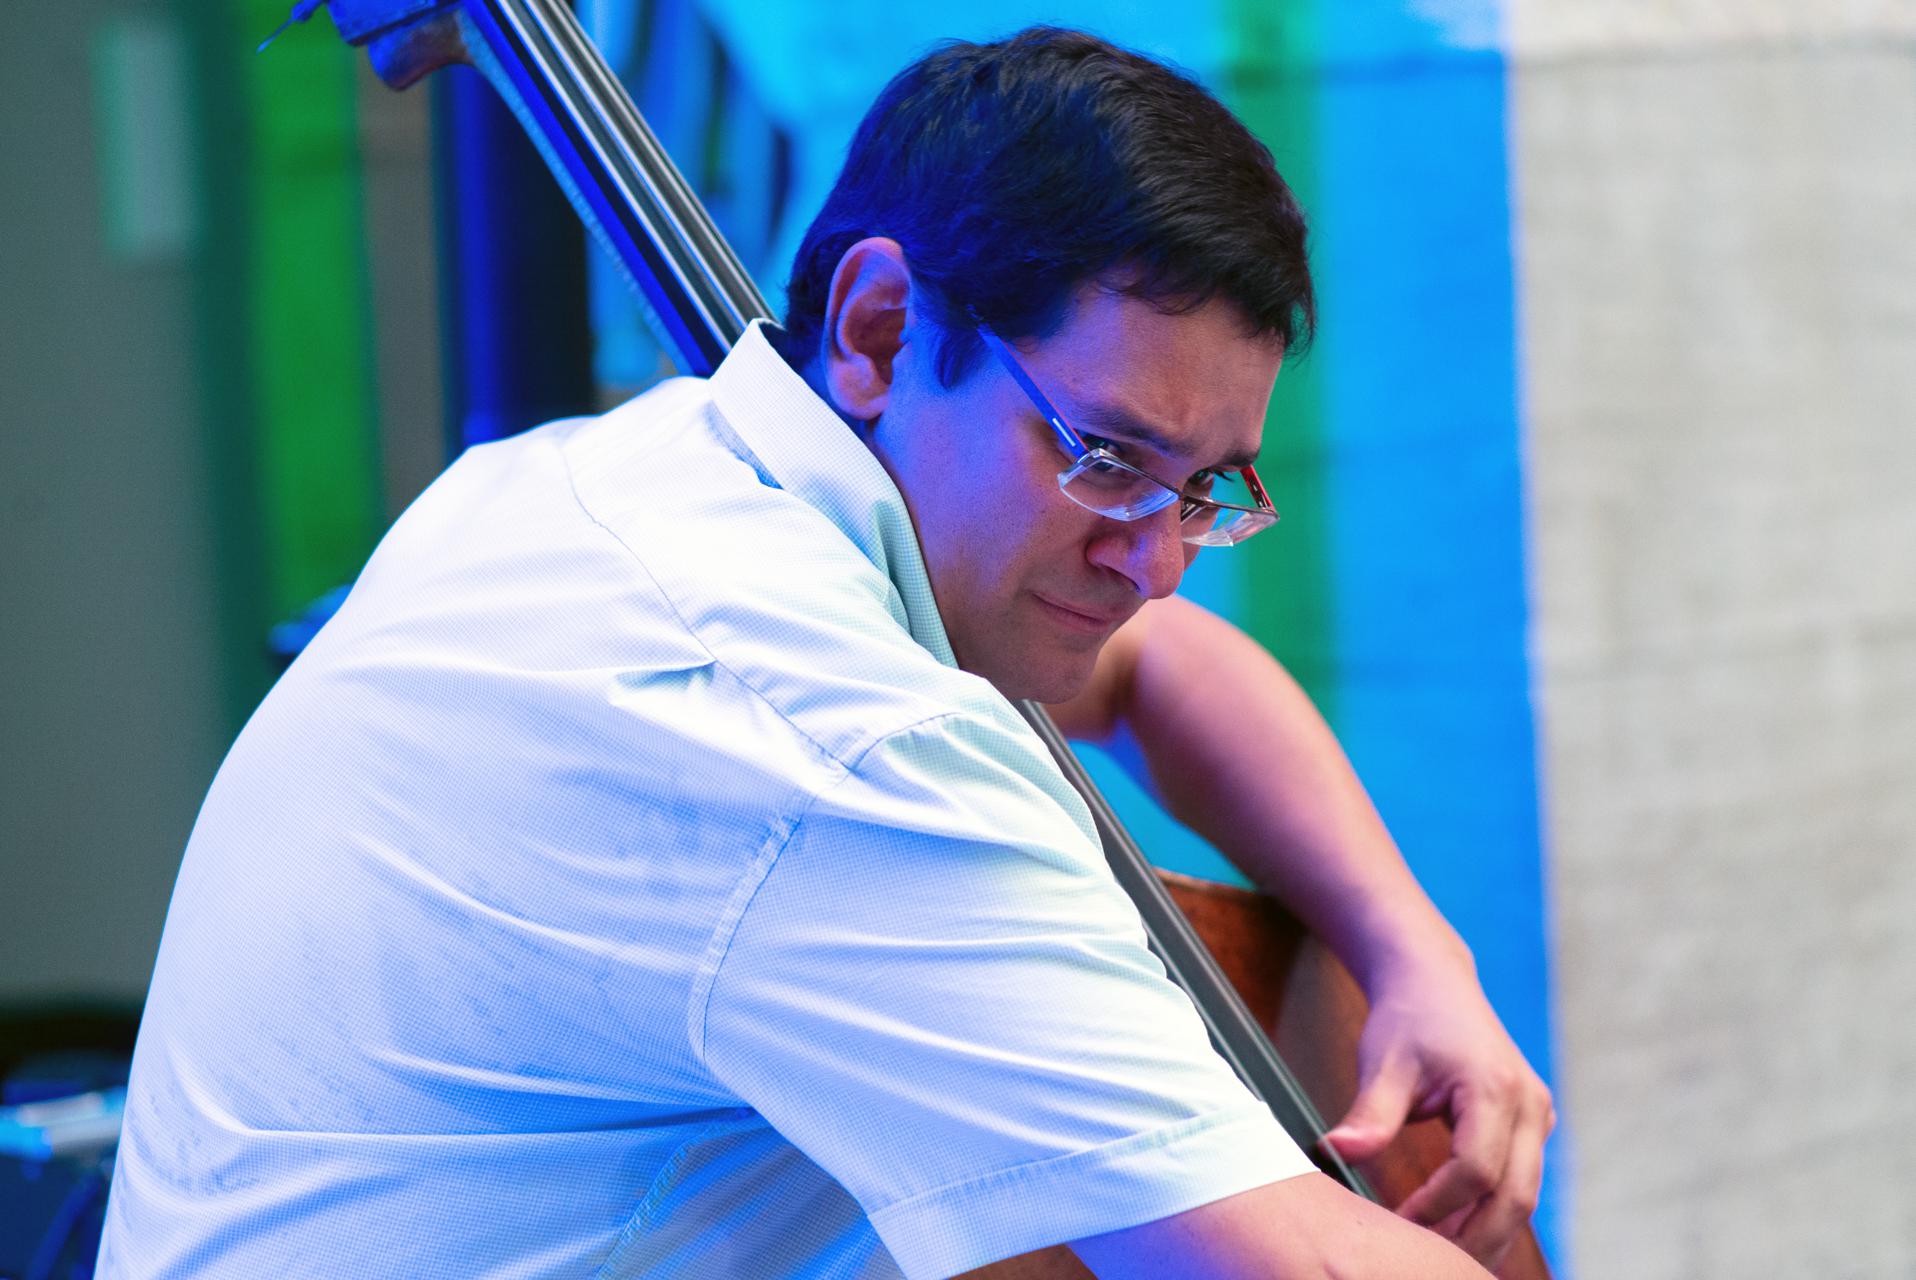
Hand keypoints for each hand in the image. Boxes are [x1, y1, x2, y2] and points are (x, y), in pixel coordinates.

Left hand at [1319, 952, 1555, 1271]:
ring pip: (1525, 1196)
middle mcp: (1530, 1105)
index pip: (1475, 1169)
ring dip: (1488, 1234)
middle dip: (1473, 1238)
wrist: (1434, 983)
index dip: (1437, 1206)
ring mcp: (1538, 1116)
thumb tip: (1334, 1151)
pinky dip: (1494, 1213)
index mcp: (1495, 1087)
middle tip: (1427, 1265)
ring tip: (1440, 1260)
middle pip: (1515, 1196)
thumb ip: (1368, 1114)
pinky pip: (1522, 1182)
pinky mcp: (1533, 1126)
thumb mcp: (1382, 1063)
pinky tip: (1458, 1234)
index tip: (1395, 1223)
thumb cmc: (1407, 1020)